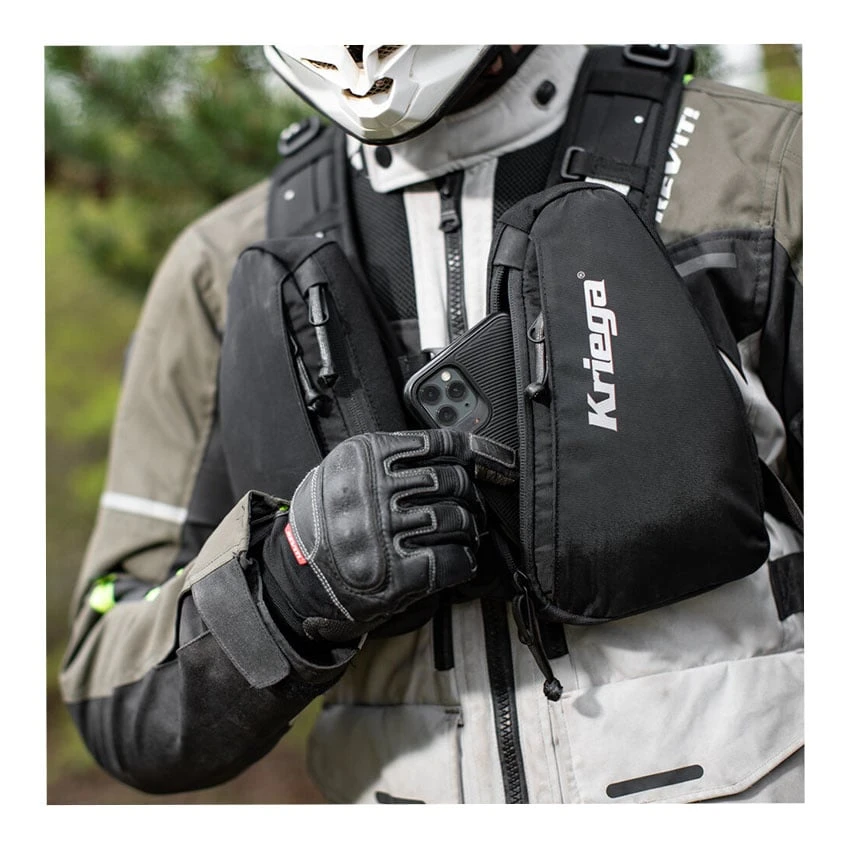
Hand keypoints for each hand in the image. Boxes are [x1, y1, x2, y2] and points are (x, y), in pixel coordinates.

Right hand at [262, 429, 516, 642]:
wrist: (298, 578)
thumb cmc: (329, 521)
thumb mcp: (347, 471)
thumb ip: (393, 458)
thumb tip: (462, 454)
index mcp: (363, 456)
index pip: (439, 443)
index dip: (480, 452)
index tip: (501, 463)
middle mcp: (371, 490)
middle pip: (451, 480)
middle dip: (473, 495)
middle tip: (475, 507)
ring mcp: (381, 533)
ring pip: (455, 518)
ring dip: (470, 528)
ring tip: (465, 533)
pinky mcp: (393, 574)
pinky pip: (451, 559)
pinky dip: (465, 559)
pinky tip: (459, 559)